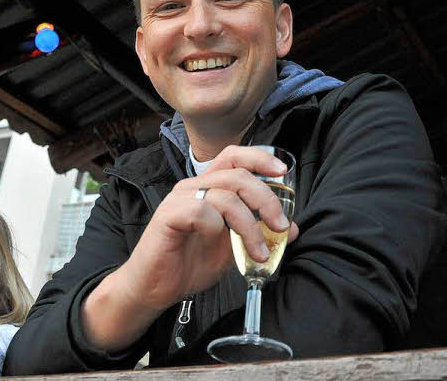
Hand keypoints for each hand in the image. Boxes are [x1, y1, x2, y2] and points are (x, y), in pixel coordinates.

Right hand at [122, 145, 298, 307]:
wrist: (154, 289)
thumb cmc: (188, 264)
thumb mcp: (232, 249)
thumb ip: (257, 234)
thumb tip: (291, 228)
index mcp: (209, 188)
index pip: (234, 156)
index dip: (260, 158)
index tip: (283, 172)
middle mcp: (194, 186)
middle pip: (237, 175)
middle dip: (266, 199)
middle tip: (280, 226)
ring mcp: (180, 199)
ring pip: (225, 195)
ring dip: (249, 225)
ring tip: (258, 251)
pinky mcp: (168, 215)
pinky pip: (201, 211)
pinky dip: (217, 227)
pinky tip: (217, 241)